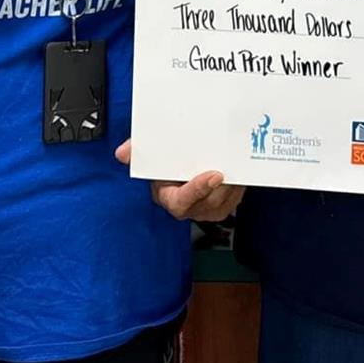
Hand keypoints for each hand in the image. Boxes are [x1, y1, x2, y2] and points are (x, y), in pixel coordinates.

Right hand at [115, 139, 244, 221]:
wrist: (180, 169)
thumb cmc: (166, 165)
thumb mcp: (151, 156)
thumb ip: (138, 152)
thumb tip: (123, 152)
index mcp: (168, 197)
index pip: (181, 201)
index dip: (197, 190)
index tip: (213, 175)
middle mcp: (187, 208)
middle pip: (208, 203)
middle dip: (221, 188)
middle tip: (231, 169)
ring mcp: (205, 210)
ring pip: (224, 204)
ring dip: (233, 187)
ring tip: (237, 167)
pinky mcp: (221, 207)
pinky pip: (234, 201)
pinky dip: (238, 188)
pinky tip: (240, 172)